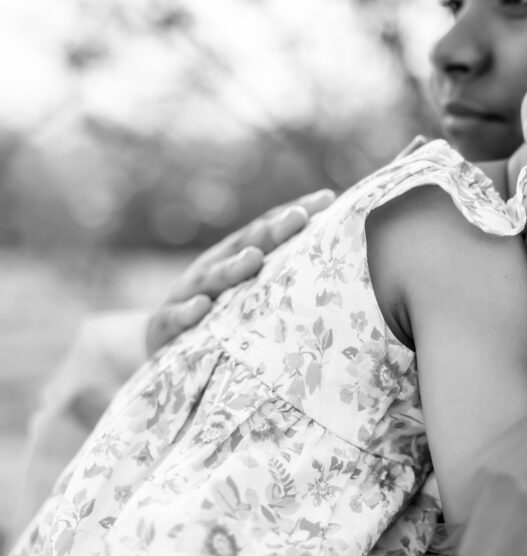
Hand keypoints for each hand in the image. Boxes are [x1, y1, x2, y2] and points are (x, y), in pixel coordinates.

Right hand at [145, 188, 335, 355]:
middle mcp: (210, 271)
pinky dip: (187, 312)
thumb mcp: (249, 301)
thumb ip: (282, 283)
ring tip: (254, 257)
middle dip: (271, 230)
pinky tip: (201, 306)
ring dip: (232, 267)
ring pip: (209, 279)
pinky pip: (173, 320)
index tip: (328, 198)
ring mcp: (184, 296)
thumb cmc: (219, 326)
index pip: (267, 232)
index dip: (294, 213)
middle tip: (298, 216)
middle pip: (242, 246)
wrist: (160, 357)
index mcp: (233, 261)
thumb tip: (336, 271)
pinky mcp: (163, 329)